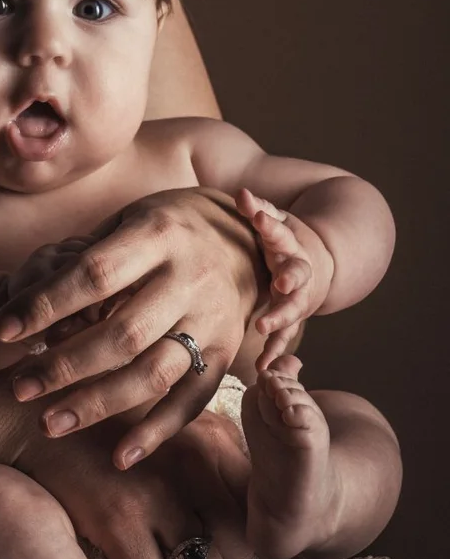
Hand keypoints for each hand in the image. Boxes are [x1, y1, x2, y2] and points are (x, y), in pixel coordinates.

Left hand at [0, 187, 267, 467]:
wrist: (247, 237)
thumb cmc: (164, 227)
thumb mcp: (127, 219)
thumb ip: (86, 259)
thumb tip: (30, 306)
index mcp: (158, 234)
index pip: (93, 275)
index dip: (45, 304)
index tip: (2, 331)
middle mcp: (190, 278)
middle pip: (122, 333)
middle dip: (64, 366)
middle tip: (18, 388)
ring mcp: (213, 319)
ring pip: (153, 373)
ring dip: (97, 404)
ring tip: (48, 423)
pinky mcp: (228, 354)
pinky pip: (193, 400)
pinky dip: (157, 432)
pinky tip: (119, 457)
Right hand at [0, 367, 251, 558]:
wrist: (28, 418)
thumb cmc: (101, 424)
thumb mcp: (166, 423)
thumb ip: (211, 456)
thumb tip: (245, 503)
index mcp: (208, 440)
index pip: (254, 509)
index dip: (238, 532)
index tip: (212, 532)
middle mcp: (192, 465)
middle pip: (238, 550)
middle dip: (212, 558)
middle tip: (178, 546)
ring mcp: (155, 493)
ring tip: (149, 549)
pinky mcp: (117, 519)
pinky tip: (116, 551)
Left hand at [235, 188, 332, 370]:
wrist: (317, 261)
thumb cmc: (283, 238)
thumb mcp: (275, 220)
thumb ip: (258, 209)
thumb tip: (240, 192)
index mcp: (290, 243)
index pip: (280, 231)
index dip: (270, 225)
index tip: (260, 218)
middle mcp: (299, 270)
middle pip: (297, 274)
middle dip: (290, 278)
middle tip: (281, 284)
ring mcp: (298, 296)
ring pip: (293, 308)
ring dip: (280, 318)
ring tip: (263, 328)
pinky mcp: (293, 317)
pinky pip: (285, 337)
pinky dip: (275, 351)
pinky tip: (264, 366)